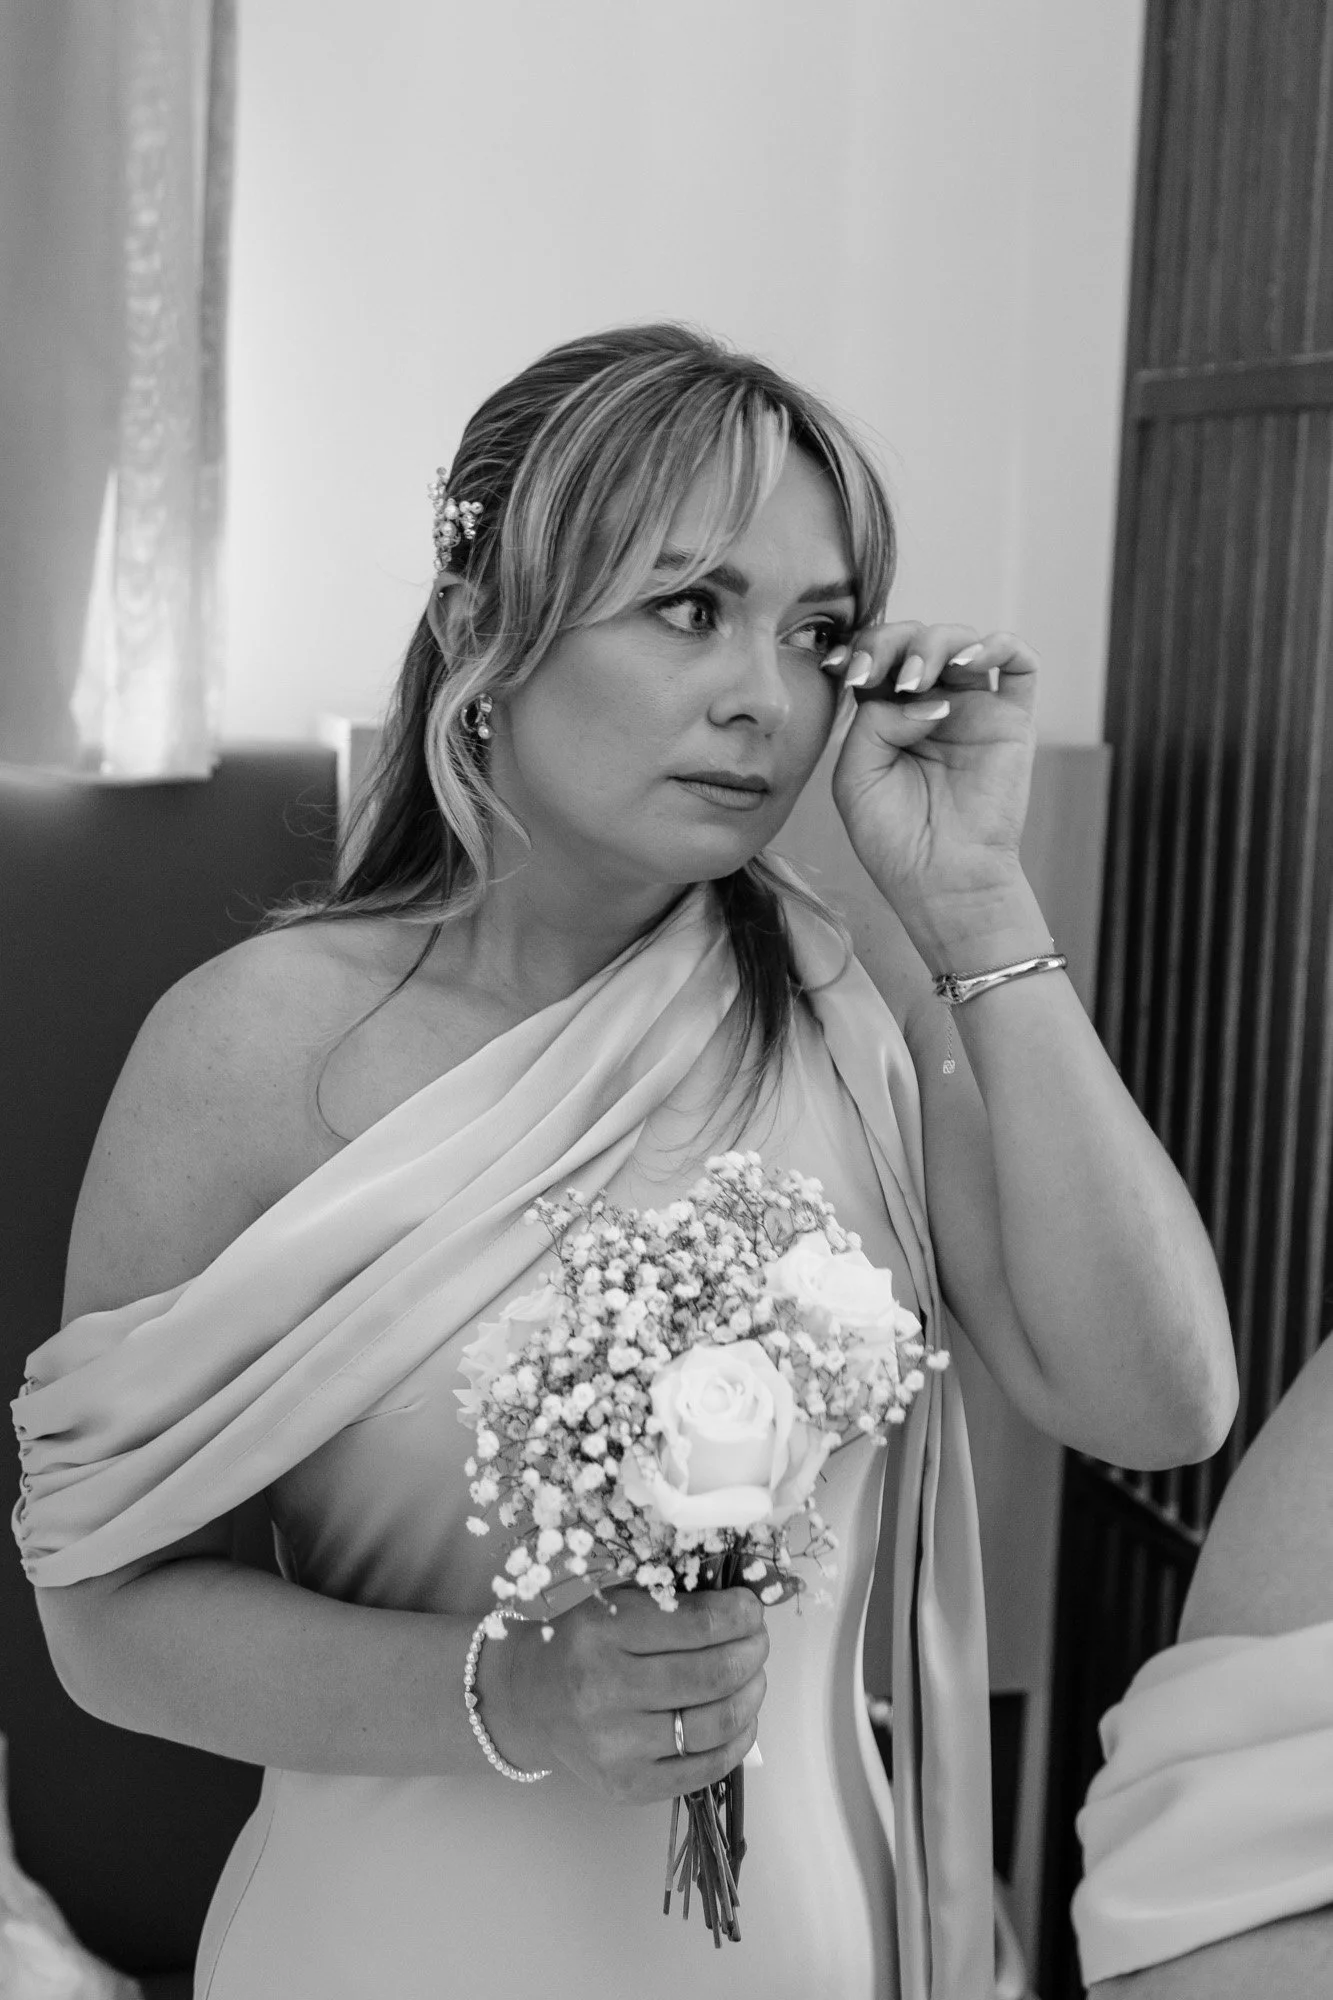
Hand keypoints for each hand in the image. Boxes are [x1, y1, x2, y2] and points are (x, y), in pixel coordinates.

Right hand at [492, 1586, 767, 1802]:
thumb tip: (744, 1606)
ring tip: (753, 1677)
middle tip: (758, 1642)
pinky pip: (705, 1769)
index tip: (752, 1608)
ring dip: (751, 1695)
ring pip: (716, 1724)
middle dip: (752, 1653)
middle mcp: (605, 1691)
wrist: (529, 1700)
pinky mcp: (628, 1787)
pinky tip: (742, 1719)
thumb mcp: (616, 1603)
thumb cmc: (582, 1642)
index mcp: (603, 1633)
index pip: (698, 1625)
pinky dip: (738, 1741)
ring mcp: (616, 1747)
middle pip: (714, 1675)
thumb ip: (673, 1601)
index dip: (740, 1615)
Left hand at [822, 623, 1038, 946]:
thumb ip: (874, 722)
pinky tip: (967, 663)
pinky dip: (998, 646)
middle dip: (890, 643)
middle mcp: (932, 704)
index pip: (876, 658)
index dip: (859, 649)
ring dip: (933, 644)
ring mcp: (973, 710)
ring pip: (961, 641)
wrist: (942, 881)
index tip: (838, 666)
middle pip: (914, 639)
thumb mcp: (856, 775)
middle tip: (876, 674)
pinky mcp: (1013, 722)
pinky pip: (1020, 664)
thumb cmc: (893, 837)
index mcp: (888, 714)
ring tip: (917, 677)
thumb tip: (922, 694)